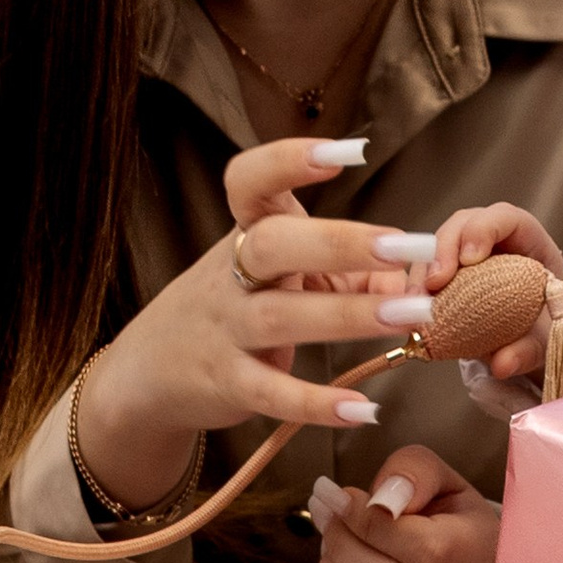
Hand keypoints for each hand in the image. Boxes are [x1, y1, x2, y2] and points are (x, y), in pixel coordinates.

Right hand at [72, 136, 431, 510]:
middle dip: (342, 242)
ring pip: (282, 316)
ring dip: (351, 316)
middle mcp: (232, 273)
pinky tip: (365, 410)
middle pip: (275, 244)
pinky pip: (272, 393)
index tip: (349, 152)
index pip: (250, 181)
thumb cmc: (233, 307)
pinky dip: (318, 404)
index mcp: (245, 232)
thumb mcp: (279, 276)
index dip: (290, 160)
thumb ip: (346, 273)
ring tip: (413, 314)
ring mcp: (226, 327)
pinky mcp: (227, 382)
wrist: (149, 371)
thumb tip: (407, 280)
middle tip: (407, 245)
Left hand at [309, 443, 501, 562]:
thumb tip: (380, 500)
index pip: (427, 551)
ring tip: (336, 550)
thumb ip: (413, 472)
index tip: (341, 496)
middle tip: (331, 518)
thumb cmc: (446, 521)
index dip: (371, 522)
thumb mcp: (441, 481)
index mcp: (487, 558)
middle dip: (344, 547)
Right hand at [423, 199, 562, 386]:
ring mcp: (463, 251)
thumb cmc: (546, 320)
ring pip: (436, 246)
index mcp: (525, 238)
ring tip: (415, 303)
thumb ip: (529, 349)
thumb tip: (503, 364)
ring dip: (422, 272)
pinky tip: (410, 310)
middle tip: (434, 283)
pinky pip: (425, 271)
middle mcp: (491, 238)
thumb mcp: (546, 337)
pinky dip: (416, 289)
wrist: (537, 329)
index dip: (482, 230)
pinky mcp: (445, 271)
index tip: (469, 259)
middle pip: (461, 225)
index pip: (503, 217)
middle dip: (443, 250)